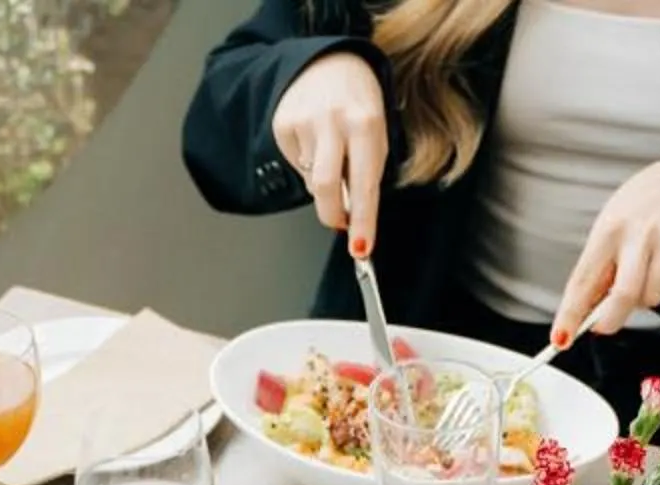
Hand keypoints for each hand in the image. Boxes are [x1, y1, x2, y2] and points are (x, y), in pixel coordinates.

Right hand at [272, 51, 387, 252]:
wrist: (328, 60)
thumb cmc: (358, 102)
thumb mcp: (376, 132)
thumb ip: (366, 172)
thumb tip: (352, 217)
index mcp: (366, 123)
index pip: (364, 184)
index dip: (362, 221)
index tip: (360, 249)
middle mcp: (333, 122)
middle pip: (325, 189)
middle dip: (332, 214)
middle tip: (339, 221)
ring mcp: (304, 122)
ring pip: (310, 180)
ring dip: (323, 183)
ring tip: (332, 154)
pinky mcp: (283, 125)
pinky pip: (295, 163)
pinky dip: (307, 163)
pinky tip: (315, 141)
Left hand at [553, 158, 659, 345]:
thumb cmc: (639, 206)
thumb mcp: (609, 227)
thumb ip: (599, 267)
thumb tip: (586, 312)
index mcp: (609, 230)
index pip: (584, 280)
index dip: (570, 314)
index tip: (561, 338)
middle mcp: (639, 233)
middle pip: (623, 296)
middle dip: (611, 321)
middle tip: (605, 325)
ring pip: (653, 297)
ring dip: (645, 297)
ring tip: (645, 271)